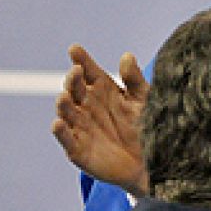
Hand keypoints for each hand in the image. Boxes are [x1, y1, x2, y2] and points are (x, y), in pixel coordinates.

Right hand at [51, 44, 148, 194]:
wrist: (153, 161)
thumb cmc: (147, 126)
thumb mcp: (144, 100)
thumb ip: (135, 80)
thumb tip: (127, 56)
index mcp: (103, 90)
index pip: (89, 72)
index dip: (82, 60)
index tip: (75, 49)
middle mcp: (88, 106)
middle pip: (75, 89)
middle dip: (73, 80)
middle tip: (76, 72)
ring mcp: (81, 127)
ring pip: (67, 112)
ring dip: (63, 104)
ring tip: (64, 97)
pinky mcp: (78, 149)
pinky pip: (66, 139)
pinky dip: (60, 132)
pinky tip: (58, 123)